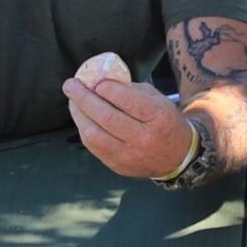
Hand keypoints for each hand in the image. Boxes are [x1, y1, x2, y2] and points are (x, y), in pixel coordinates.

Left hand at [62, 76, 195, 178]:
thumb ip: (130, 90)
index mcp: (158, 117)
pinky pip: (93, 146)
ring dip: (79, 115)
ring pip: (94, 135)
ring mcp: (129, 155)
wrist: (175, 156)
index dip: (108, 90)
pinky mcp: (118, 166)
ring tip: (73, 101)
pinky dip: (84, 129)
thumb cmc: (163, 120)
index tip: (96, 81)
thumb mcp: (156, 99)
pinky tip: (81, 117)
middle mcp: (144, 138)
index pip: (128, 102)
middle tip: (71, 85)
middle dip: (84, 98)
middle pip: (107, 117)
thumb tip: (98, 80)